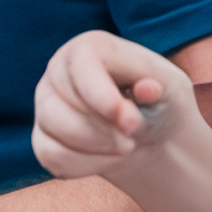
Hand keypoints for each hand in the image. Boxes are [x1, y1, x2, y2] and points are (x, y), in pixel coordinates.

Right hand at [31, 30, 190, 184]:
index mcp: (89, 47)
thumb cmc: (158, 104)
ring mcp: (45, 104)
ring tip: (126, 148)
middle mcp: (58, 70)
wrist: (150, 136)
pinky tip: (109, 159)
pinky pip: (50, 155)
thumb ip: (158, 86)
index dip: (101, 95)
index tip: (130, 123)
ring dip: (94, 146)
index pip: (81, 63)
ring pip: (52, 127)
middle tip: (134, 137)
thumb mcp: (170, 91)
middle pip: (62, 100)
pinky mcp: (42, 138)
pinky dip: (84, 165)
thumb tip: (148, 88)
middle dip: (102, 128)